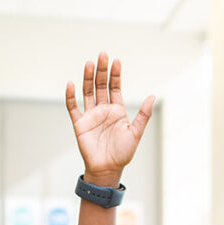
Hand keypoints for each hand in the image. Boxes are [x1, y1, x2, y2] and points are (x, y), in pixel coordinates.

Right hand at [65, 52, 155, 185]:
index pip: (115, 87)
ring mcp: (90, 115)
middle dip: (101, 71)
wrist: (107, 169)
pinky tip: (71, 84)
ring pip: (87, 92)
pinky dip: (70, 96)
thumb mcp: (136, 133)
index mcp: (116, 110)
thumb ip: (143, 115)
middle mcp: (103, 110)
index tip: (116, 61)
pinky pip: (73, 107)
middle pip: (101, 85)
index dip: (115, 74)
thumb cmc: (122, 153)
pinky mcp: (79, 124)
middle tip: (102, 55)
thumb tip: (153, 97)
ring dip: (87, 78)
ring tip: (89, 64)